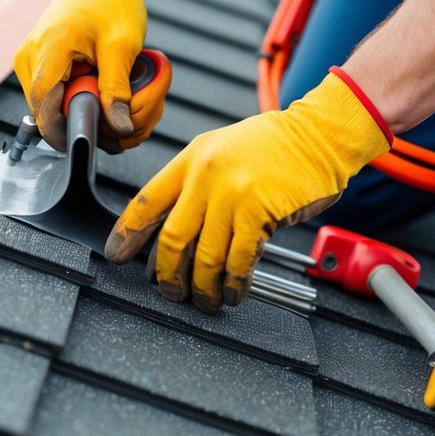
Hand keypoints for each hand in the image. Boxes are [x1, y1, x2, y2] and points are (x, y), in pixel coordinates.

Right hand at [14, 0, 167, 150]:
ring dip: (80, 108)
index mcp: (48, 49)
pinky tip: (99, 84)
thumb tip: (119, 129)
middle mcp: (29, 57)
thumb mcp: (122, 46)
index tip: (93, 142)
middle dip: (81, 120)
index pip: (44, 108)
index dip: (66, 132)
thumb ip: (117, 90)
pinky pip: (53, 93)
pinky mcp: (36, 62)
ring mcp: (29, 59)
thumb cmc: (113, 0)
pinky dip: (76, 96)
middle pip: (48, 111)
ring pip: (50, 105)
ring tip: (111, 94)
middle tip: (118, 116)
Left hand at [105, 69, 391, 311]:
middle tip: (168, 291)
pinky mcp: (258, 213)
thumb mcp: (220, 151)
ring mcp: (232, 194)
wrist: (318, 135)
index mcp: (191, 159)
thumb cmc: (273, 147)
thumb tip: (170, 230)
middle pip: (172, 237)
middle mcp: (205, 176)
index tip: (116, 254)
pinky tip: (233, 293)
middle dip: (167, 274)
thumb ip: (195, 183)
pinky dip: (233, 283)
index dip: (127, 233)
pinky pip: (238, 260)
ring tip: (205, 300)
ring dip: (202, 287)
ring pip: (205, 256)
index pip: (146, 201)